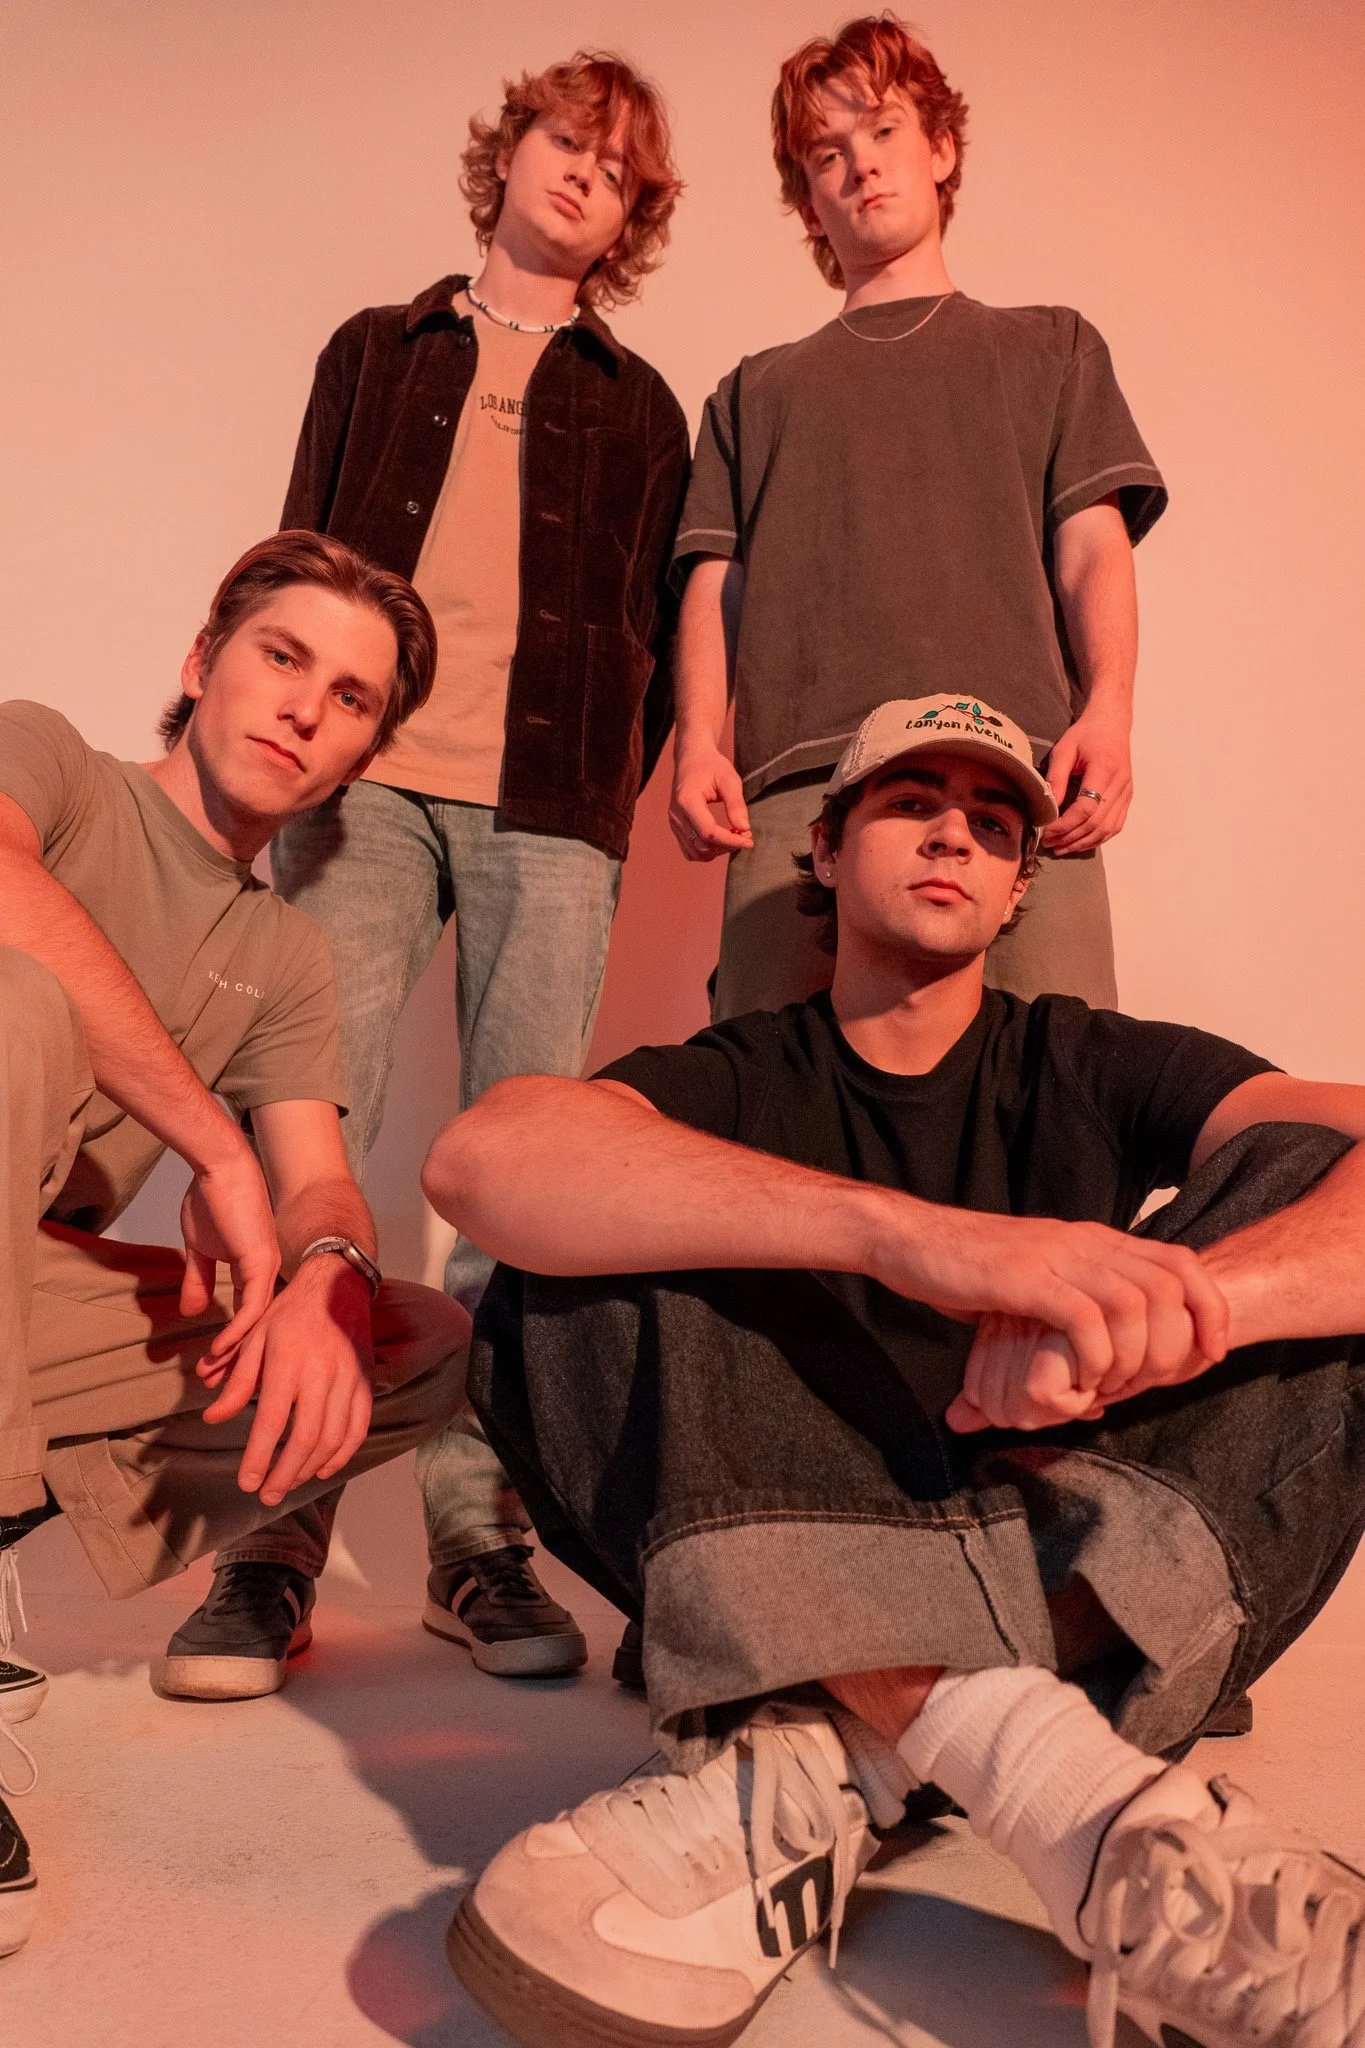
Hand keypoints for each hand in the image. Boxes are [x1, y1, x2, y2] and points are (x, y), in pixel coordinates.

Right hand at [179, 1146, 280, 1363]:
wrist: (217, 1168)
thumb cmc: (209, 1200)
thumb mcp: (198, 1249)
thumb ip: (198, 1280)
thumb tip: (191, 1311)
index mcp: (254, 1271)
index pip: (246, 1317)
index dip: (230, 1343)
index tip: (210, 1366)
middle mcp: (267, 1274)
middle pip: (257, 1327)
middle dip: (236, 1359)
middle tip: (217, 1386)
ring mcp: (268, 1269)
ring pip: (258, 1323)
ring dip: (235, 1352)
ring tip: (215, 1376)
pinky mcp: (261, 1262)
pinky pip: (254, 1307)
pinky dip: (239, 1331)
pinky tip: (221, 1350)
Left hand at [197, 1255, 374, 1505]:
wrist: (338, 1286)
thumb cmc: (289, 1313)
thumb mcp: (254, 1338)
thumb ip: (236, 1381)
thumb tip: (213, 1418)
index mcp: (289, 1360)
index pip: (272, 1420)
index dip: (259, 1457)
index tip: (247, 1483)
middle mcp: (322, 1372)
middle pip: (306, 1437)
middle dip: (285, 1473)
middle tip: (267, 1495)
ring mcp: (349, 1379)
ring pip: (332, 1438)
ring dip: (309, 1469)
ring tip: (288, 1484)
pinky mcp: (365, 1383)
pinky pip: (358, 1428)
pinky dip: (342, 1455)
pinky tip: (322, 1469)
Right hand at [669, 743, 753, 860]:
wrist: (692, 758)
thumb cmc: (711, 765)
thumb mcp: (729, 779)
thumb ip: (736, 804)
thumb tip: (744, 829)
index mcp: (687, 801)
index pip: (708, 832)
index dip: (731, 841)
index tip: (749, 839)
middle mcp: (676, 815)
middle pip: (702, 845)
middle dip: (727, 846)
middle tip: (745, 834)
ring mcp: (674, 822)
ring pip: (696, 852)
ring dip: (718, 851)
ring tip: (733, 837)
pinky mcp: (676, 827)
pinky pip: (690, 850)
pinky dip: (707, 851)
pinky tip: (721, 840)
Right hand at [866, 1202, 1227, 1418]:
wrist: (907, 1240)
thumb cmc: (967, 1269)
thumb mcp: (1036, 1283)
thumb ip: (1073, 1315)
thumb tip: (1100, 1381)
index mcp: (1094, 1239)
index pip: (1180, 1262)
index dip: (1209, 1309)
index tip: (1208, 1354)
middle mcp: (1085, 1242)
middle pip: (1172, 1283)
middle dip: (1180, 1342)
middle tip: (1156, 1383)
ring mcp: (1056, 1258)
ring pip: (1136, 1303)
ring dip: (1136, 1356)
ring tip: (1114, 1385)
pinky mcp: (1024, 1279)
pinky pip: (1085, 1319)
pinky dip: (1096, 1357)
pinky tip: (1081, 1378)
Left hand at [1041, 711, 1132, 853]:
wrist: (1111, 724)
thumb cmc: (1086, 734)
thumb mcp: (1064, 750)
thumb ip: (1056, 779)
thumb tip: (1048, 809)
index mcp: (1105, 768)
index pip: (1087, 807)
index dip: (1065, 824)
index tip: (1047, 831)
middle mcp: (1120, 783)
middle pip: (1096, 822)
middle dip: (1070, 837)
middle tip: (1048, 843)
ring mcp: (1127, 792)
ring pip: (1107, 828)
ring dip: (1083, 843)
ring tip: (1061, 847)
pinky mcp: (1127, 797)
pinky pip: (1115, 825)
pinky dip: (1097, 838)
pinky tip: (1079, 842)